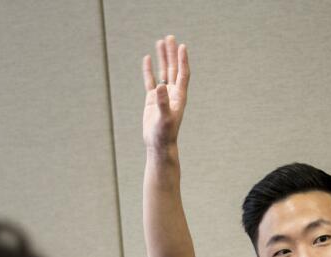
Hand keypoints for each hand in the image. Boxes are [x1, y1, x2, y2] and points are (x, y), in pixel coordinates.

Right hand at [141, 35, 189, 151]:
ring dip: (162, 58)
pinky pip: (150, 80)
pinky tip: (148, 58)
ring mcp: (162, 95)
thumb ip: (163, 102)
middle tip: (170, 37)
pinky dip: (149, 70)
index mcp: (179, 96)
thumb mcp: (164, 118)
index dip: (182, 60)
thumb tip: (160, 86)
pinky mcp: (152, 99)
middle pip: (173, 69)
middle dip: (171, 53)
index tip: (181, 46)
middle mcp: (173, 93)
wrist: (159, 144)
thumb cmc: (165, 134)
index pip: (182, 74)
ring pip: (162, 72)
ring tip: (160, 42)